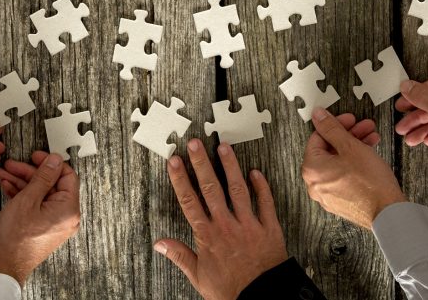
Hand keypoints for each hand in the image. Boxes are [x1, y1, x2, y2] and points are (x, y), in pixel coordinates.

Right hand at [0, 152, 80, 284]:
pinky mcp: (43, 227)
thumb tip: (54, 160)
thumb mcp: (28, 200)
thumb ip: (43, 177)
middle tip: (13, 165)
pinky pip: (36, 205)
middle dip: (29, 172)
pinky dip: (22, 195)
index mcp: (68, 209)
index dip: (50, 163)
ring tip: (4, 173)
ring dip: (22, 182)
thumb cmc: (15, 240)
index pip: (67, 176)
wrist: (3, 266)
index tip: (37, 156)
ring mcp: (54, 223)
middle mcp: (65, 217)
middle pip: (50, 184)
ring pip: (40, 194)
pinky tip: (8, 186)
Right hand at [155, 139, 287, 299]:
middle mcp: (226, 225)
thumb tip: (159, 243)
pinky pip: (265, 202)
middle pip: (210, 188)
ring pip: (237, 189)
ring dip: (230, 167)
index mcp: (207, 236)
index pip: (190, 201)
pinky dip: (261, 187)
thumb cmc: (229, 291)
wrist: (261, 298)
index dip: (181, 180)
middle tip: (195, 143)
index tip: (174, 161)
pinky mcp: (268, 227)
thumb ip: (180, 256)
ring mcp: (248, 224)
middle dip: (201, 164)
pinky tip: (256, 172)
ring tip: (224, 147)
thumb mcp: (199, 277)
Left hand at [301, 110, 403, 228]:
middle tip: (363, 127)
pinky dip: (354, 164)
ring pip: (338, 162)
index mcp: (311, 169)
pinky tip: (369, 155)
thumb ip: (332, 128)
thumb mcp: (350, 146)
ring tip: (371, 139)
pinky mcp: (341, 201)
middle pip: (329, 150)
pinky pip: (343, 176)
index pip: (318, 137)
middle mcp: (315, 184)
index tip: (349, 120)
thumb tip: (318, 116)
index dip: (336, 124)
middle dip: (349, 135)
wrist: (388, 214)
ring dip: (354, 147)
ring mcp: (328, 195)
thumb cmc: (370, 183)